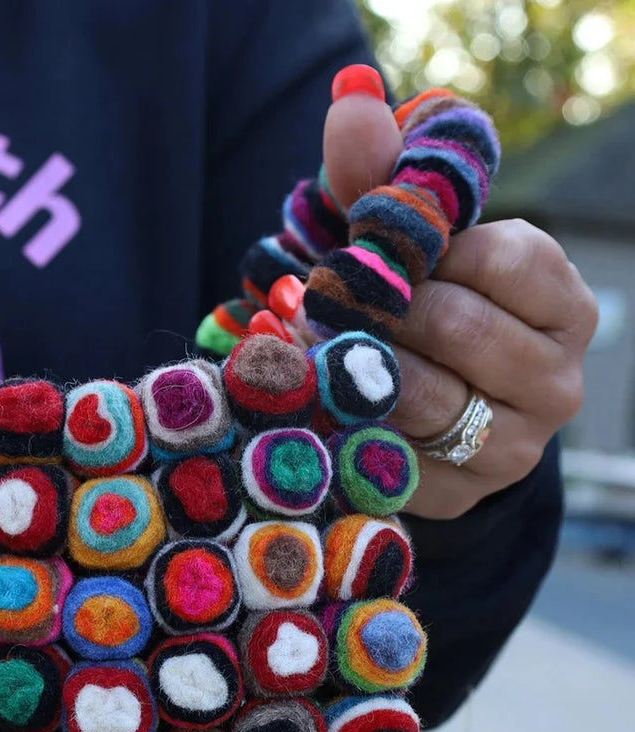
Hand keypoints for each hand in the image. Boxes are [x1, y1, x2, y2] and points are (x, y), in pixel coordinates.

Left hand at [321, 67, 595, 518]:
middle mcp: (557, 375)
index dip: (428, 250)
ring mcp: (515, 443)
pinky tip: (307, 400)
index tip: (367, 244)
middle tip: (316, 296)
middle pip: (458, 328)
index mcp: (562, 300)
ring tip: (303, 342)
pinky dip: (340, 424)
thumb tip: (350, 103)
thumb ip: (378, 172)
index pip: (508, 260)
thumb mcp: (398, 238)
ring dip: (349, 365)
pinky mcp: (459, 494)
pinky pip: (389, 457)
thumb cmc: (407, 304)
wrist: (411, 417)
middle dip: (375, 307)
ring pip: (422, 396)